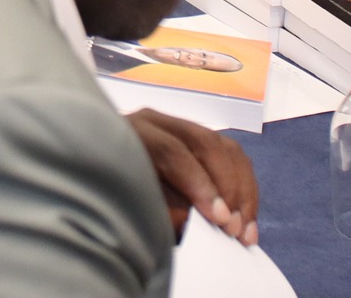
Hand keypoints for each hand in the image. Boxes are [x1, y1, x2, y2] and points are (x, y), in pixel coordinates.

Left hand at [125, 109, 258, 245]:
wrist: (104, 184)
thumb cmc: (115, 198)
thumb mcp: (133, 207)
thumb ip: (164, 210)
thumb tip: (196, 218)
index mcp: (133, 133)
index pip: (172, 150)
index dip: (199, 184)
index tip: (218, 219)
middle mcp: (157, 121)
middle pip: (204, 143)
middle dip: (227, 188)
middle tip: (233, 227)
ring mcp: (181, 126)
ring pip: (225, 148)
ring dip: (241, 190)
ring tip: (243, 228)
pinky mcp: (201, 139)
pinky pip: (233, 156)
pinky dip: (245, 188)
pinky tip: (246, 217)